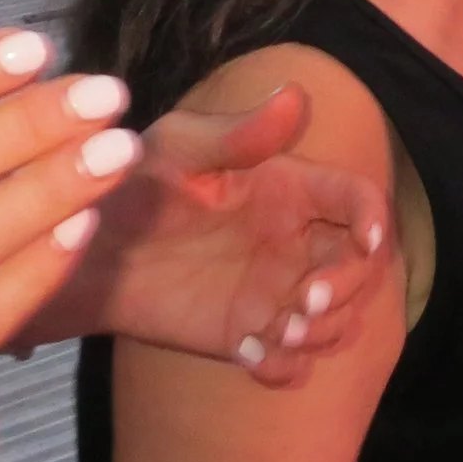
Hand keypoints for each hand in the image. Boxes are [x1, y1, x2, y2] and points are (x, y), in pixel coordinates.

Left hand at [23, 85, 390, 385]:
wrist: (88, 247)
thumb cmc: (134, 180)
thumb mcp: (179, 147)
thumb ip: (238, 133)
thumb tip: (295, 95)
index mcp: (290, 190)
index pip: (358, 202)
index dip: (375, 221)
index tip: (366, 241)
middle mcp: (294, 242)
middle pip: (360, 270)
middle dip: (348, 289)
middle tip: (305, 301)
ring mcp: (273, 293)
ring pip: (336, 320)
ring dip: (324, 331)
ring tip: (282, 330)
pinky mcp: (246, 337)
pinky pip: (288, 364)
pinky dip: (282, 366)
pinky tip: (249, 355)